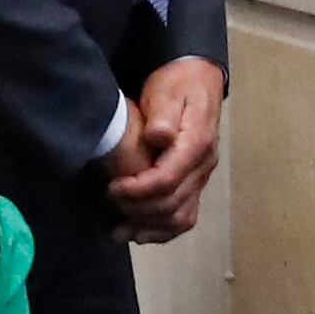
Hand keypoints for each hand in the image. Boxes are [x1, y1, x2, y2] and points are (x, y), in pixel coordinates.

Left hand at [104, 57, 227, 242]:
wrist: (198, 80)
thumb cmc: (177, 84)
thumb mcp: (167, 91)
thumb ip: (164, 114)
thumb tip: (159, 136)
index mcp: (197, 144)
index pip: (167, 180)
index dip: (138, 190)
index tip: (112, 187)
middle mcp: (204, 166)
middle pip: (172, 204)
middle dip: (137, 209)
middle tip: (110, 201)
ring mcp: (202, 177)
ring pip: (181, 217)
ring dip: (149, 227)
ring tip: (120, 230)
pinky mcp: (196, 183)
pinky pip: (185, 216)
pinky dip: (163, 231)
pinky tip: (140, 233)